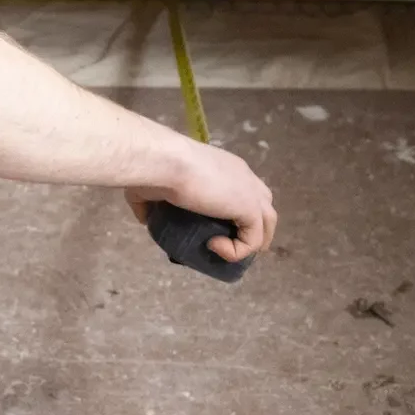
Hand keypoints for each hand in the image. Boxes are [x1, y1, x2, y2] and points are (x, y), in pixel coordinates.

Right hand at [126, 142, 276, 264]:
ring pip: (268, 223)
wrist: (164, 162)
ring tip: (226, 252)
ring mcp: (249, 192)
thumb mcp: (147, 189)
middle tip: (234, 245)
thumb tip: (146, 220)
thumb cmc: (156, 170)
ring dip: (250, 243)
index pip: (246, 190)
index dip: (238, 211)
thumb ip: (148, 204)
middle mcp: (244, 177)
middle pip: (265, 205)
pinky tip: (213, 246)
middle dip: (255, 228)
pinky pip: (252, 240)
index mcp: (225, 168)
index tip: (218, 228)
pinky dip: (236, 251)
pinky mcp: (248, 208)